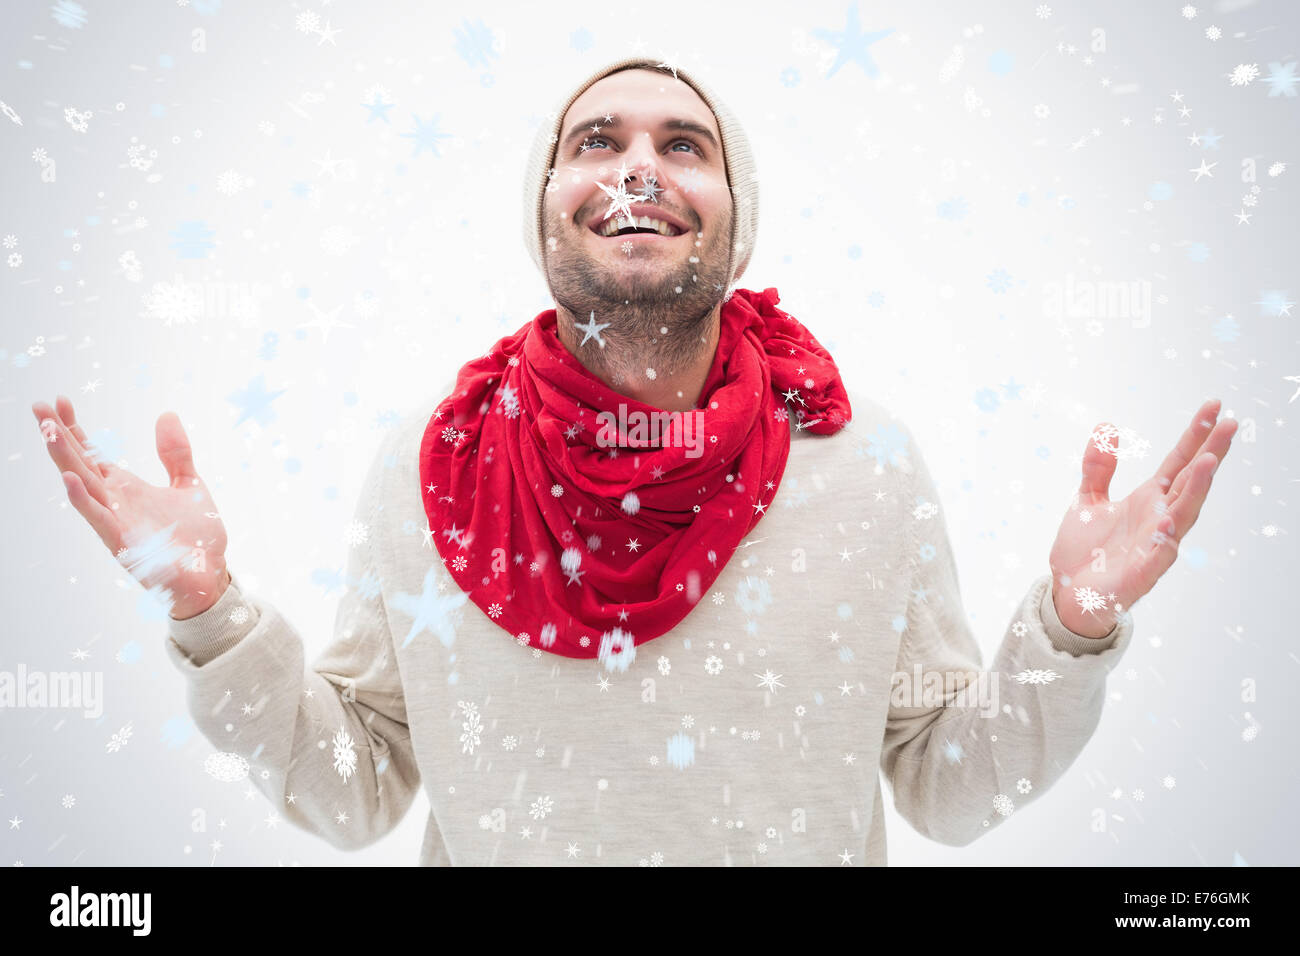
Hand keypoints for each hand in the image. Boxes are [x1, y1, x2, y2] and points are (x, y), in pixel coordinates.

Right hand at [32, 395, 229, 619]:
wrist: (209, 575)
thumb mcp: (188, 483)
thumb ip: (175, 453)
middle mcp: (113, 502)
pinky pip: (98, 518)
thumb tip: (165, 414)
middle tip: (37, 406)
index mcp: (125, 488)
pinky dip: (82, 499)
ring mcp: (115, 521)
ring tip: (47, 431)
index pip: (91, 453)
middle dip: (58, 436)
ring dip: (63, 460)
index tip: (59, 400)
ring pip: (81, 486)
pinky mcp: (123, 542)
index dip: (74, 428)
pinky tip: (69, 479)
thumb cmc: (196, 537)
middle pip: (77, 463)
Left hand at [1047, 398, 1236, 637]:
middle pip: (1192, 481)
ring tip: (1209, 461)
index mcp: (1149, 500)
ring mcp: (1156, 544)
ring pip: (1184, 513)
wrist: (1069, 593)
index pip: (1179, 461)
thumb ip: (1098, 466)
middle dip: (1211, 453)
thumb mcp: (1087, 499)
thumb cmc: (1085, 551)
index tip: (1214, 407)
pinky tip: (1169, 520)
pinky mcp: (1144, 572)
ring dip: (1197, 489)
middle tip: (1230, 423)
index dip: (1195, 435)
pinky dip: (1167, 537)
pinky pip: (1160, 553)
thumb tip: (1106, 426)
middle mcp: (1160, 518)